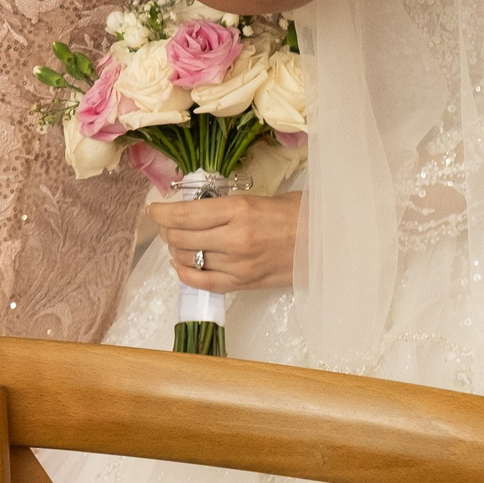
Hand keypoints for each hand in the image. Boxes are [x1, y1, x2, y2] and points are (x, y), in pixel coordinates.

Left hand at [149, 191, 303, 292]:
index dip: (162, 212)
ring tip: (176, 241)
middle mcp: (235, 239)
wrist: (330, 244)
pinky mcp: (244, 284)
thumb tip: (195, 207)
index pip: (186, 213)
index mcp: (240, 210)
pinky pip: (203, 282)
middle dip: (166, 229)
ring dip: (175, 249)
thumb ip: (228, 205)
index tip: (153, 209)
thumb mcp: (262, 198)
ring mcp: (239, 265)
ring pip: (188, 259)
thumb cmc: (300, 214)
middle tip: (165, 223)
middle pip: (181, 237)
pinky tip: (182, 264)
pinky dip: (186, 273)